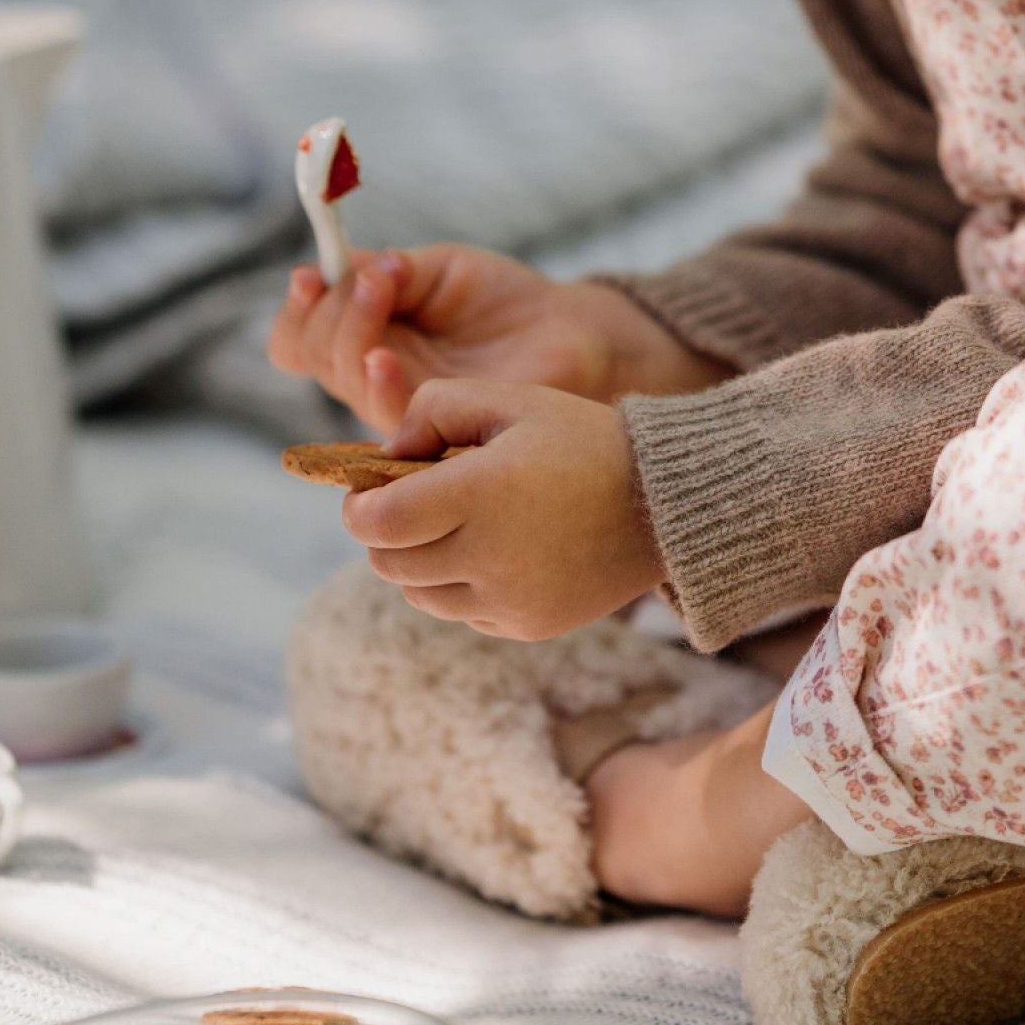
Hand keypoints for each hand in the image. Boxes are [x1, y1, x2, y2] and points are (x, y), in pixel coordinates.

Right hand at [267, 243, 727, 432]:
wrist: (568, 333)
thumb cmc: (502, 303)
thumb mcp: (440, 270)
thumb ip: (387, 270)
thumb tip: (338, 267)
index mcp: (366, 335)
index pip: (298, 337)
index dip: (294, 310)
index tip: (310, 274)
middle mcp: (371, 374)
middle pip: (309, 354)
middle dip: (326, 310)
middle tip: (371, 278)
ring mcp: (399, 404)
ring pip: (341, 378)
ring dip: (350, 329)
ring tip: (382, 288)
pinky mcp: (436, 429)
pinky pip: (388, 413)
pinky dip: (377, 380)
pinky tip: (386, 356)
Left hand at [342, 379, 659, 640]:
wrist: (665, 501)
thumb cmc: (582, 438)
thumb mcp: (510, 398)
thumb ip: (434, 408)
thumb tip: (388, 455)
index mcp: (480, 492)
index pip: (376, 522)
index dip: (359, 506)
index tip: (368, 490)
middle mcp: (489, 555)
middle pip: (388, 563)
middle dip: (385, 532)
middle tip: (410, 503)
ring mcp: (508, 599)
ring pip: (419, 594)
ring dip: (419, 562)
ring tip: (456, 526)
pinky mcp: (527, 626)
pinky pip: (464, 612)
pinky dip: (461, 585)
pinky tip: (496, 549)